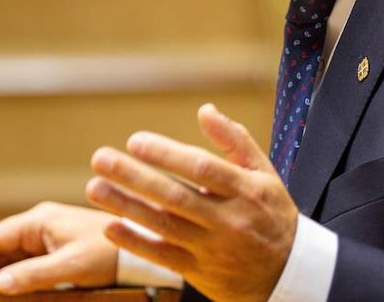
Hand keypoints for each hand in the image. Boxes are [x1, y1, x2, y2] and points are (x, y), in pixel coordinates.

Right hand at [0, 202, 117, 293]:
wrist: (142, 249)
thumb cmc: (108, 255)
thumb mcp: (70, 267)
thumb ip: (33, 275)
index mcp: (40, 220)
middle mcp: (40, 224)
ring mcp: (48, 236)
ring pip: (9, 253)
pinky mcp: (57, 249)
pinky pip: (23, 260)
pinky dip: (7, 273)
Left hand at [85, 103, 298, 301]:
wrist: (288, 273)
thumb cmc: (272, 214)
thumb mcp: (264, 173)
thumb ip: (235, 140)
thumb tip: (205, 110)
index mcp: (246, 190)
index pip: (201, 168)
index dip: (167, 154)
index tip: (135, 140)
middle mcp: (228, 220)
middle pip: (175, 196)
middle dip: (134, 177)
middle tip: (101, 159)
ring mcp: (212, 249)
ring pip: (164, 226)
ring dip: (126, 206)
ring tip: (95, 187)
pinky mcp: (200, 272)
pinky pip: (162, 257)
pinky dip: (135, 242)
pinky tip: (110, 226)